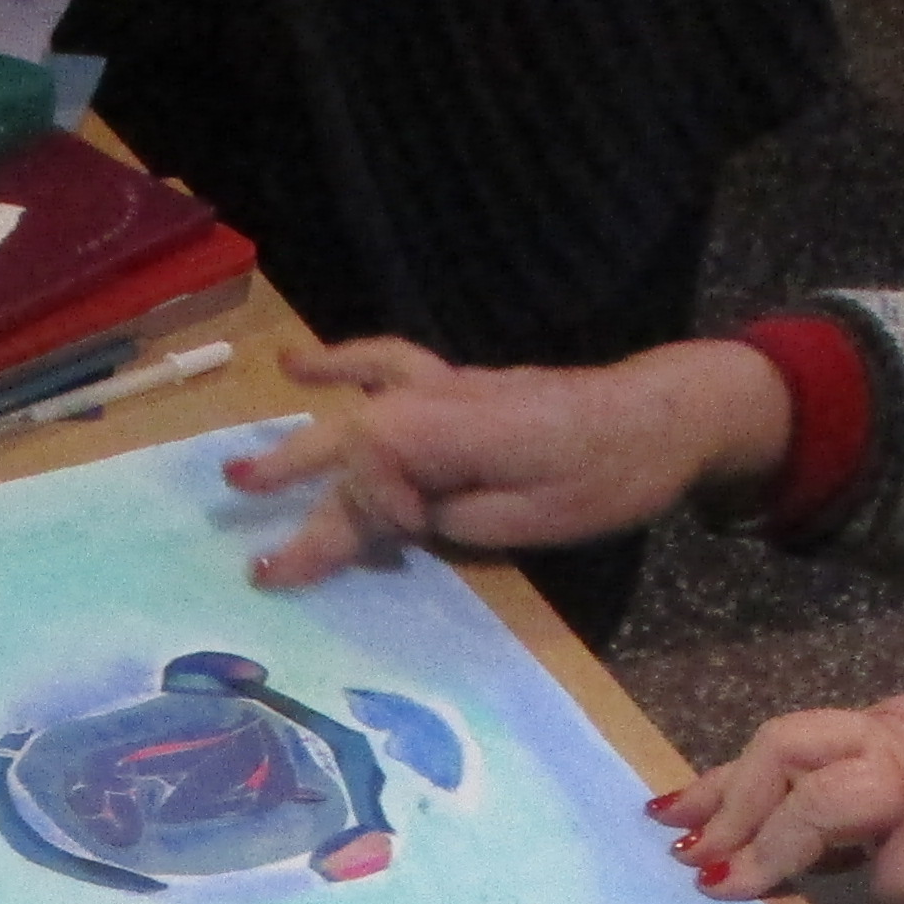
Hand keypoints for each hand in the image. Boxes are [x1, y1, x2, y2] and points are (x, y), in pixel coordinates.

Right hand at [229, 336, 788, 585]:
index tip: (403, 538)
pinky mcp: (458, 390)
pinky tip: (298, 369)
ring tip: (239, 466)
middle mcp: (437, 400)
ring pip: (354, 407)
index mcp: (454, 432)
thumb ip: (462, 519)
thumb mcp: (541, 516)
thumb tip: (411, 520)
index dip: (371, 508)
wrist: (665, 414)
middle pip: (348, 441)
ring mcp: (445, 388)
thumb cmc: (611, 472)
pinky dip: (340, 366)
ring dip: (297, 437)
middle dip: (295, 485)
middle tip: (247, 530)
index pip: (371, 465)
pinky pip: (383, 368)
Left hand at [653, 697, 903, 903]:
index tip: (678, 815)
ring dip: (769, 854)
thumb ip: (865, 822)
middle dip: (727, 801)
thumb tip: (791, 856)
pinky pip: (892, 887)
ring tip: (736, 889)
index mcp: (900, 724)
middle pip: (784, 745)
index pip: (790, 740)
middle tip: (689, 852)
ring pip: (812, 802)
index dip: (728, 781)